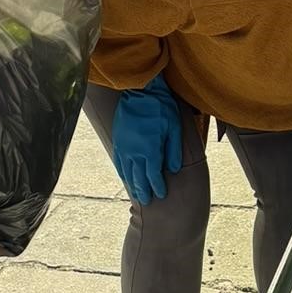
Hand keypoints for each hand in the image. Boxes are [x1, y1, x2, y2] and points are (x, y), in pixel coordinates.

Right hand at [111, 74, 183, 203]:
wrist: (140, 90)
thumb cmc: (161, 107)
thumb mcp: (173, 127)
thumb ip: (173, 150)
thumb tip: (173, 169)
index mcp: (150, 150)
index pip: (153, 175)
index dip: (157, 187)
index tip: (160, 194)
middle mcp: (135, 152)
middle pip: (139, 177)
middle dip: (144, 190)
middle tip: (147, 201)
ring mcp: (124, 147)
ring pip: (127, 172)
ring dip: (133, 184)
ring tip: (137, 194)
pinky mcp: (118, 140)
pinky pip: (119, 162)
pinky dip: (123, 172)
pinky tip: (126, 177)